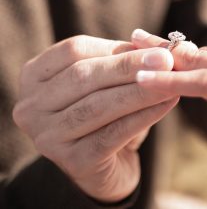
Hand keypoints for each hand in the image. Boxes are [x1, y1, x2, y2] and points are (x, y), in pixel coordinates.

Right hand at [13, 35, 177, 201]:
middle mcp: (32, 106)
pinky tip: (167, 104)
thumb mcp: (111, 79)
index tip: (154, 47)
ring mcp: (48, 136)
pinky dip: (144, 116)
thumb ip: (126, 59)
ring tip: (170, 81)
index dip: (115, 47)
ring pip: (98, 106)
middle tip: (166, 60)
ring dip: (140, 91)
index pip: (74, 50)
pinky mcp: (72, 162)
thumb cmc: (107, 111)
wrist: (107, 160)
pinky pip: (113, 134)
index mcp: (35, 75)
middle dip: (128, 67)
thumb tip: (158, 47)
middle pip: (83, 76)